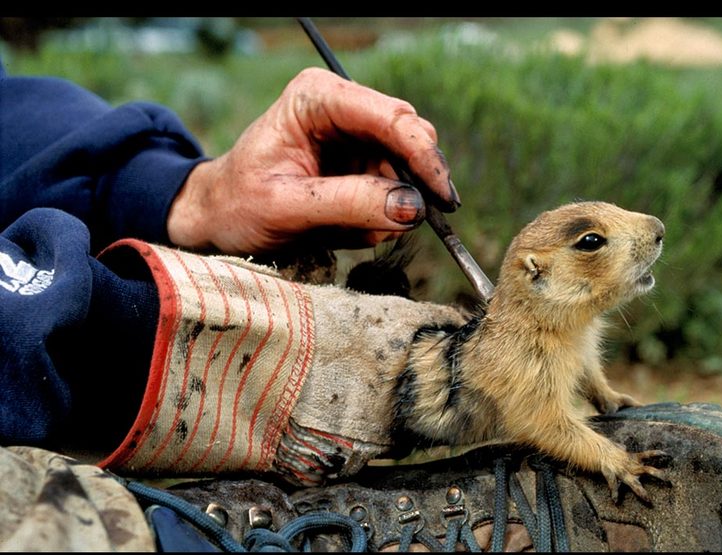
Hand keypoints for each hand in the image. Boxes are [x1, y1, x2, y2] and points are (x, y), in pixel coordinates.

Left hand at [167, 67, 459, 254]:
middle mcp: (343, 109)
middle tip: (402, 225)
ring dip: (390, 209)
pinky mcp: (361, 165)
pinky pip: (394, 193)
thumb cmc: (238, 205)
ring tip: (345, 230)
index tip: (443, 197)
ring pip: (407, 172)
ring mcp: (355, 138)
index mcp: (317, 98)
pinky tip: (345, 228)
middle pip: (410, 139)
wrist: (220, 217)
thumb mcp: (287, 207)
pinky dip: (380, 218)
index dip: (423, 156)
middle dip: (411, 186)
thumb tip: (413, 208)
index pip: (391, 118)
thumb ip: (350, 204)